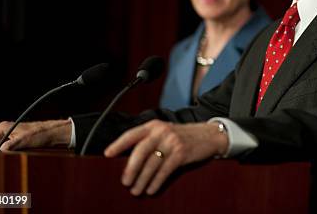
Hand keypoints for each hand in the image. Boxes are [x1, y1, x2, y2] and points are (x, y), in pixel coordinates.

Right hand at [0, 120, 71, 150]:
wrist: (52, 133)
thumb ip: (9, 146)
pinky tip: (2, 158)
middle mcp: (5, 130)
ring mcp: (10, 135)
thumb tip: (0, 151)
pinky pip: (4, 147)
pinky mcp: (16, 140)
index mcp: (4, 127)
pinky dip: (1, 152)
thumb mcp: (22, 141)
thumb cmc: (39, 134)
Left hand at [104, 120, 228, 195]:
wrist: (209, 135)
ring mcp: (172, 141)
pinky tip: (151, 189)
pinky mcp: (181, 153)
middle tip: (125, 182)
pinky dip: (156, 182)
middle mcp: (162, 131)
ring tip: (136, 190)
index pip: (132, 134)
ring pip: (152, 164)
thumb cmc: (183, 136)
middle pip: (140, 151)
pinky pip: (164, 170)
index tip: (108, 154)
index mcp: (154, 125)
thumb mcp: (165, 132)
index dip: (119, 144)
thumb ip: (150, 140)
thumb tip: (129, 161)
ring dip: (142, 180)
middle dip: (130, 169)